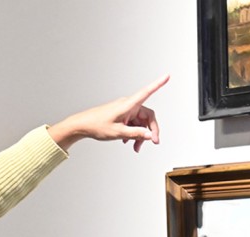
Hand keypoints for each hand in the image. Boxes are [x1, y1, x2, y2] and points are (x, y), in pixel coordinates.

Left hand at [47, 74, 168, 152]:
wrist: (82, 125)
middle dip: (150, 130)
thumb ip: (135, 134)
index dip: (158, 84)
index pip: (147, 92)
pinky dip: (134, 133)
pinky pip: (133, 124)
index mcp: (128, 105)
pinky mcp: (122, 116)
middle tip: (152, 142)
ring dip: (140, 135)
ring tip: (136, 147)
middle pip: (147, 116)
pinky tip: (129, 142)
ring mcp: (125, 111)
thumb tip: (149, 136)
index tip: (167, 76)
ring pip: (140, 122)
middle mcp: (128, 105)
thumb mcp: (118, 133)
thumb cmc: (96, 125)